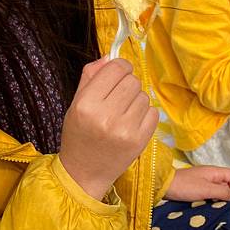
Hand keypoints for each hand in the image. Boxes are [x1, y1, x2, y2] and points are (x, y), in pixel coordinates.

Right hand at [58, 57, 158, 200]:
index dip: (120, 67)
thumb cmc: (79, 135)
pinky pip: (154, 112)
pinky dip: (145, 115)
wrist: (84, 173)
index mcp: (86, 104)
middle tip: (118, 98)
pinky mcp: (140, 141)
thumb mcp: (76, 104)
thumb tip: (111, 56)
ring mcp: (125, 130)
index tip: (119, 73)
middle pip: (132, 81)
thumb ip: (91, 77)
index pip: (115, 69)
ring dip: (136, 101)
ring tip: (123, 114)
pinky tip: (132, 123)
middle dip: (127, 85)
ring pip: (144, 96)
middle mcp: (106, 116)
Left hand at [165, 165, 229, 202]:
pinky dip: (208, 199)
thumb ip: (222, 192)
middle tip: (216, 202)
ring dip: (216, 198)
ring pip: (218, 190)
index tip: (227, 197)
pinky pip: (209, 194)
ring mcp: (204, 181)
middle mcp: (211, 175)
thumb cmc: (184, 186)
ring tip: (208, 203)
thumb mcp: (206, 190)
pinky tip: (202, 203)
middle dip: (225, 195)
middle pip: (227, 184)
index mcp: (215, 172)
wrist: (164, 186)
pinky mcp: (197, 188)